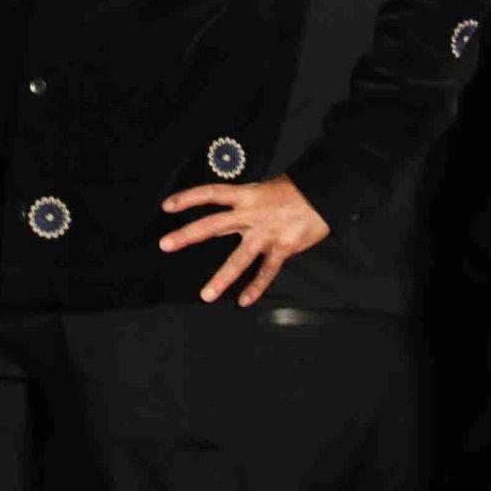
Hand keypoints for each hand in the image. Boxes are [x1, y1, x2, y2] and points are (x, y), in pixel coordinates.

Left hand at [159, 172, 330, 306]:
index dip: (188, 198)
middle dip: (188, 235)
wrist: (324, 194)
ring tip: (206, 295)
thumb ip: (244, 203)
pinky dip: (256, 287)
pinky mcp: (283, 248)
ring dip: (222, 278)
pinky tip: (244, 301)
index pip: (211, 194)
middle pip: (213, 225)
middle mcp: (252, 215)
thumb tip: (227, 210)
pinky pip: (267, 271)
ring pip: (239, 258)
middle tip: (165, 244)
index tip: (167, 205)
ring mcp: (266, 234)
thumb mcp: (264, 189)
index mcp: (246, 196)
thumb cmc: (294, 191)